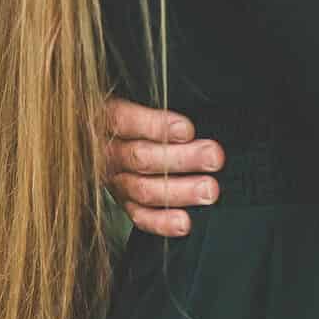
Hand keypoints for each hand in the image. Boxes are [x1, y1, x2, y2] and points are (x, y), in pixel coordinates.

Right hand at [104, 99, 225, 236]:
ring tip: (208, 189)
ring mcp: (115, 180)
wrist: (106, 134)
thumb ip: (157, 104)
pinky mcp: (124, 202)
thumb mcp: (136, 96)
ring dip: (180, 191)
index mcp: (106, 119)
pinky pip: (139, 216)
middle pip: (140, 157)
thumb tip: (188, 117)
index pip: (125, 121)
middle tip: (213, 157)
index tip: (187, 129)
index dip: (156, 126)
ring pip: (143, 189)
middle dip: (181, 158)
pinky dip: (161, 221)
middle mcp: (107, 152)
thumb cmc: (134, 114)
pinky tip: (183, 222)